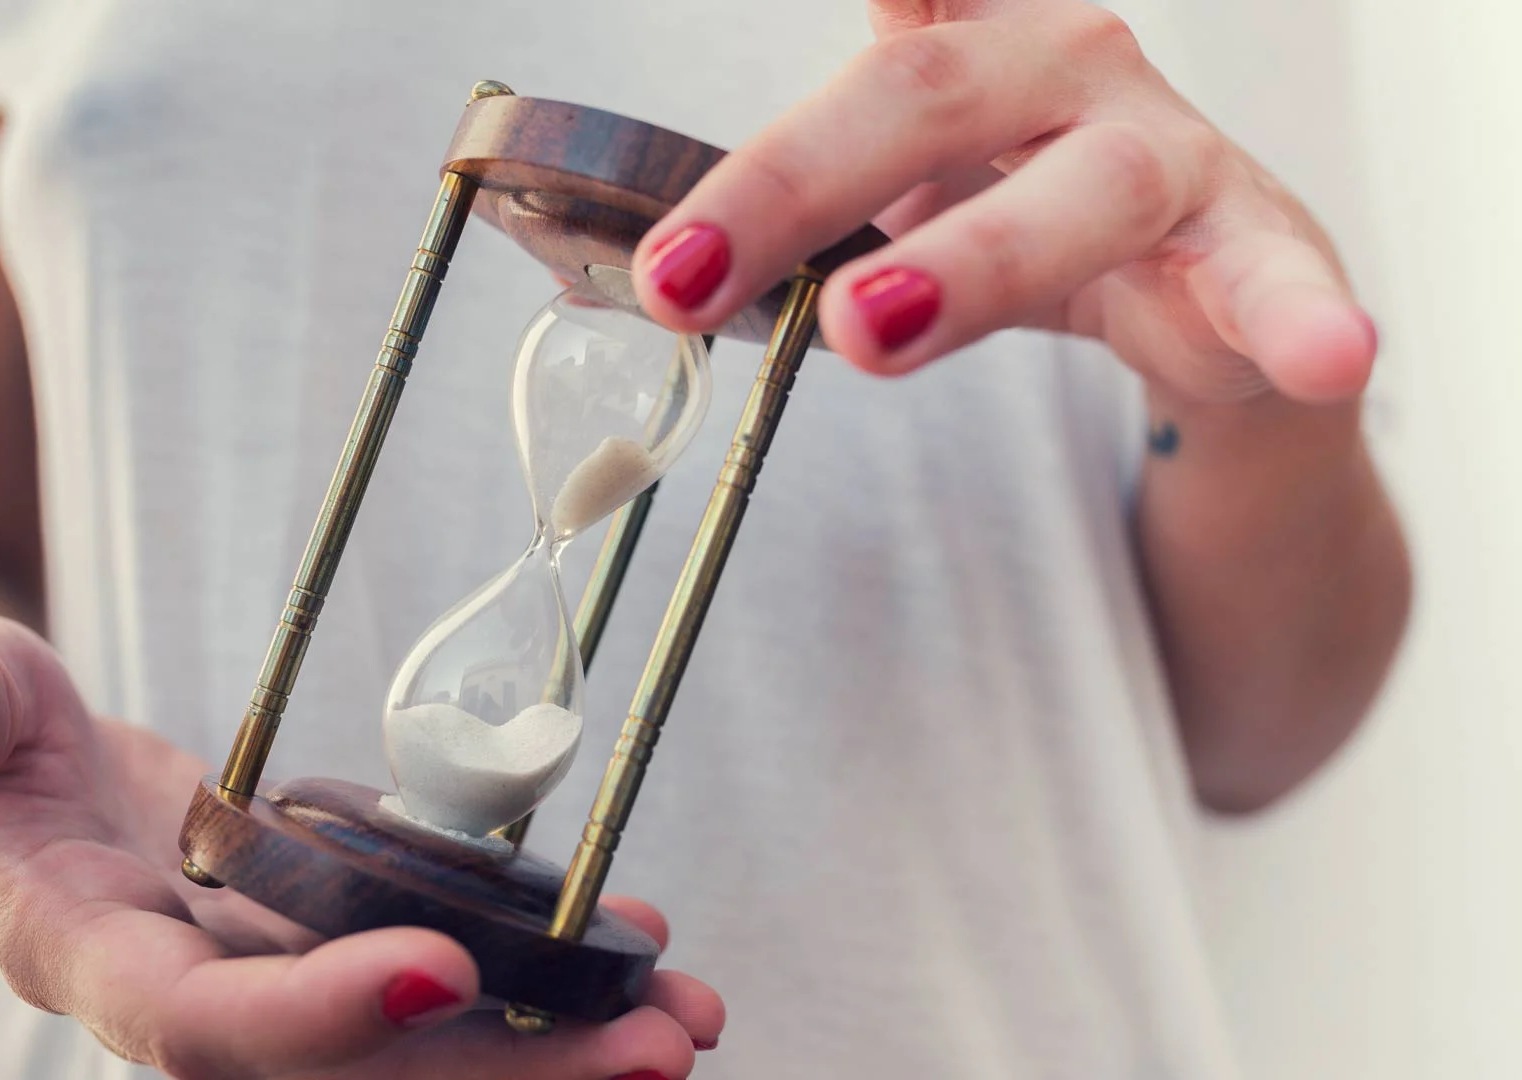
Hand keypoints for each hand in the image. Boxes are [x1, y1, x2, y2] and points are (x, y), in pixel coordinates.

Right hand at [0, 614, 721, 1079]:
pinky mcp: (327, 952)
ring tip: (688, 1020)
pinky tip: (641, 950)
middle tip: (653, 1052)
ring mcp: (274, 987)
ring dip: (560, 1051)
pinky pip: (449, 986)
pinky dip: (548, 979)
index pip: (203, 1026)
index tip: (437, 975)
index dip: (316, 1021)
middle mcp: (197, 1003)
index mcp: (95, 960)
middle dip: (503, 1078)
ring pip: (424, 1059)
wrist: (20, 773)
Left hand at [631, 0, 1375, 407]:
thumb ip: (784, 227)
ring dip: (969, 260)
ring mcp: (1164, 155)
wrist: (1200, 300)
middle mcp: (1060, 69)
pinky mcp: (1257, 250)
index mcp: (959, 46)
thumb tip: (614, 287)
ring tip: (869, 328)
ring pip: (1076, 191)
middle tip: (682, 279)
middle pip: (919, 94)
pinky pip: (1269, 283)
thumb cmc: (1021, 226)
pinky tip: (1323, 353)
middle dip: (787, 183)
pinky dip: (1293, 320)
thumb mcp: (900, 204)